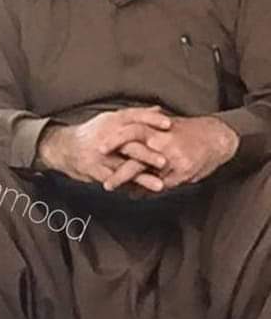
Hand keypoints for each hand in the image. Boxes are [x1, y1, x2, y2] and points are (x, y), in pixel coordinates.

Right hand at [37, 107, 172, 191]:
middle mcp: (106, 136)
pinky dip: (128, 187)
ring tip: (159, 185)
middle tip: (166, 161)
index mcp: (112, 121)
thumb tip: (158, 109)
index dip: (151, 120)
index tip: (168, 124)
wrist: (64, 147)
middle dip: (149, 153)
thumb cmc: (92, 133)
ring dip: (143, 177)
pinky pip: (113, 180)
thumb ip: (136, 116)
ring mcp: (100, 155)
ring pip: (124, 167)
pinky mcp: (94, 170)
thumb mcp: (112, 119)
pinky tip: (141, 194)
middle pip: (130, 144)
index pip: (134, 117)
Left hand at [104, 115, 238, 190]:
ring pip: (145, 171)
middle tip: (101, 176)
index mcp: (158, 128)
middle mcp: (163, 141)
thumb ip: (148, 128)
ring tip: (110, 187)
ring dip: (126, 180)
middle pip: (134, 153)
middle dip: (118, 168)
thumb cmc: (190, 131)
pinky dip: (146, 189)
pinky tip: (136, 194)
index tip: (99, 147)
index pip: (131, 131)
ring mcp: (173, 157)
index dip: (114, 139)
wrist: (218, 137)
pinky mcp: (182, 171)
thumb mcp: (167, 125)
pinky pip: (160, 183)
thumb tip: (127, 131)